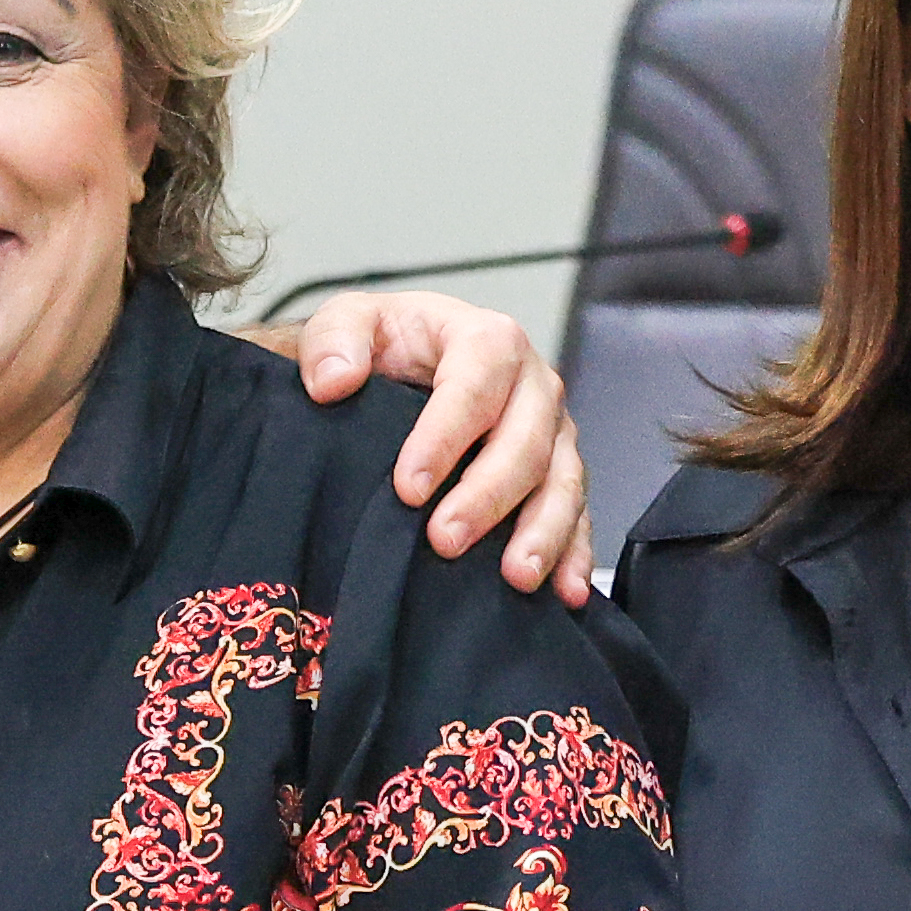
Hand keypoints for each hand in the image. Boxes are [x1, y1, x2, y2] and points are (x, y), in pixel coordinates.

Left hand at [287, 291, 596, 599]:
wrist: (400, 365)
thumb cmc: (383, 345)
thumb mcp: (346, 321)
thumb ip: (333, 340)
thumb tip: (334, 379)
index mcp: (486, 339)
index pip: (475, 384)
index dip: (445, 436)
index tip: (408, 487)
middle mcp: (532, 384)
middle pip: (527, 440)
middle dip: (488, 495)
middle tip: (445, 540)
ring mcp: (551, 431)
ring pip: (562, 480)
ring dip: (542, 531)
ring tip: (515, 575)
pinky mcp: (557, 472)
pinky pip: (576, 513)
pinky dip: (573, 552)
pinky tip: (563, 589)